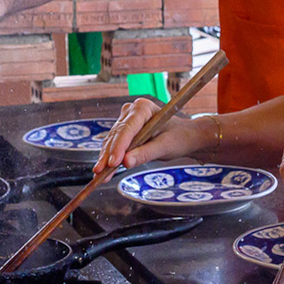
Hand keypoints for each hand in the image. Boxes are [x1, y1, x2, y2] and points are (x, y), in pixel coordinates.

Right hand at [93, 97, 208, 172]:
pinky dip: (109, 158)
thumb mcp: (165, 147)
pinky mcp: (124, 131)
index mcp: (143, 108)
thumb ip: (146, 154)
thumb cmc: (178, 138)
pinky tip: (103, 172)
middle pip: (116, 135)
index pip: (127, 128)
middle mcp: (131, 111)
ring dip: (105, 159)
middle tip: (100, 173)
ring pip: (112, 141)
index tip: (113, 163)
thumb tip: (126, 162)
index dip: (118, 146)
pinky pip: (113, 145)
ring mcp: (126, 120)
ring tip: (99, 176)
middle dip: (108, 155)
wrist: (184, 137)